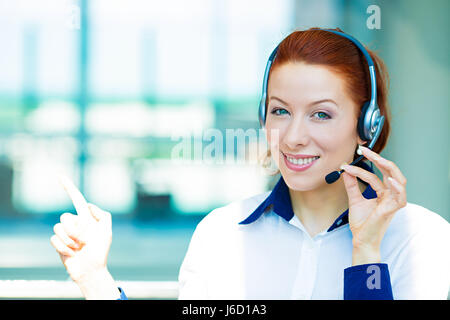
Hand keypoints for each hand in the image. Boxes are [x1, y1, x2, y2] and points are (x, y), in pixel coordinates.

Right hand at [50, 175, 115, 294]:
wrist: (91, 270)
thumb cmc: (100, 251)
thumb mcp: (107, 232)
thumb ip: (102, 216)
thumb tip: (88, 205)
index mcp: (86, 217)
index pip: (77, 199)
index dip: (69, 187)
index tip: (60, 176)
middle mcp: (75, 222)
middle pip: (65, 217)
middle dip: (74, 229)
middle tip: (84, 240)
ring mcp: (65, 232)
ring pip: (59, 228)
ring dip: (70, 240)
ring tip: (79, 247)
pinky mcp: (58, 242)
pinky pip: (54, 239)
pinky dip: (64, 247)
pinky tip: (72, 253)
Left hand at [341, 146, 406, 262]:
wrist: (360, 239)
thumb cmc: (361, 223)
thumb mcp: (354, 199)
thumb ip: (352, 185)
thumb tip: (346, 171)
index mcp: (383, 192)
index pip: (378, 173)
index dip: (366, 164)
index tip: (351, 160)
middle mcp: (390, 195)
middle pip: (391, 172)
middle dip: (379, 159)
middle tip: (365, 150)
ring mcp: (392, 202)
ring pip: (399, 181)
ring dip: (388, 168)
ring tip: (377, 158)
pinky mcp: (391, 210)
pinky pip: (400, 198)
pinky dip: (398, 188)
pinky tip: (391, 180)